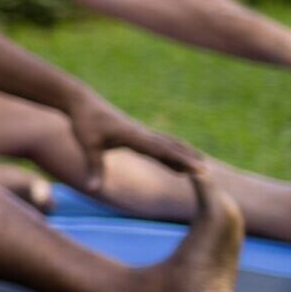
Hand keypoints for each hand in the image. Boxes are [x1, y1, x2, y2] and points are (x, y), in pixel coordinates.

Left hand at [64, 94, 202, 190]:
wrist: (83, 102)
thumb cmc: (84, 123)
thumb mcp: (87, 145)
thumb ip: (94, 167)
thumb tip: (92, 189)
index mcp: (133, 136)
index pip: (161, 150)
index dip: (180, 160)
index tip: (198, 168)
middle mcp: (142, 133)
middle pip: (170, 148)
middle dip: (188, 159)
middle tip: (207, 172)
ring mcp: (141, 133)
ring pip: (168, 145)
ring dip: (184, 155)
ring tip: (202, 166)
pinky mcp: (137, 134)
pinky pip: (159, 145)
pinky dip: (172, 154)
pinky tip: (178, 163)